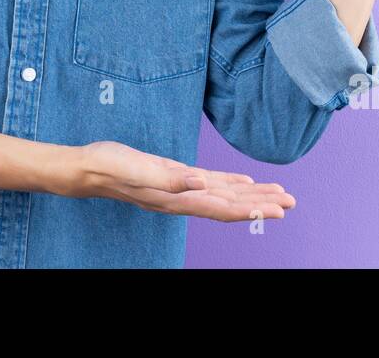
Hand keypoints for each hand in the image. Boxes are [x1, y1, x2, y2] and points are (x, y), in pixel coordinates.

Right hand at [69, 141, 295, 222]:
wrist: (87, 168)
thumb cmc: (109, 167)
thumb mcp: (138, 169)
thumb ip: (169, 179)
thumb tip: (201, 183)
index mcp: (176, 199)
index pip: (221, 208)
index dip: (250, 210)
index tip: (277, 210)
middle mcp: (182, 197)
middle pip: (229, 204)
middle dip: (260, 204)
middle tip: (291, 203)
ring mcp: (179, 189)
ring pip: (222, 195)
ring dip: (250, 196)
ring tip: (277, 195)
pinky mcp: (175, 176)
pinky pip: (209, 183)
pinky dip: (229, 184)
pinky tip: (244, 183)